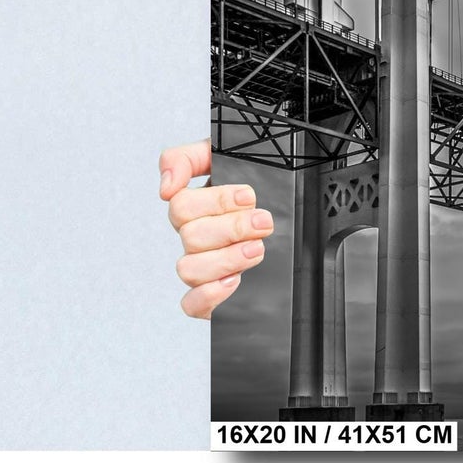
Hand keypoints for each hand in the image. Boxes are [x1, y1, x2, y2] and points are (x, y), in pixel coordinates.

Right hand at [160, 139, 274, 319]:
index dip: (216, 201)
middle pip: (190, 236)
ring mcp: (202, 266)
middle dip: (232, 228)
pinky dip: (209, 295)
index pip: (181, 205)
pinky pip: (191, 304)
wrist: (295, 220)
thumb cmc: (260, 187)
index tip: (248, 197)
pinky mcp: (212, 296)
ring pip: (188, 269)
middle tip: (262, 222)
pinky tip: (234, 281)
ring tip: (257, 249)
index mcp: (196, 207)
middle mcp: (195, 238)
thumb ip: (189, 158)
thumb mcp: (229, 157)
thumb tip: (167, 185)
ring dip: (226, 259)